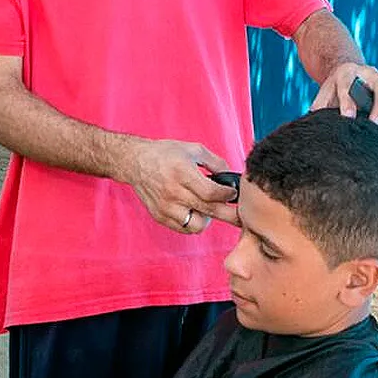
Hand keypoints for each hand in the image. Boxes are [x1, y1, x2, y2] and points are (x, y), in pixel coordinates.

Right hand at [117, 139, 239, 233]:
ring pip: (196, 225)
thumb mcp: (193, 149)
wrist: (135, 161)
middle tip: (242, 217)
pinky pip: (183, 228)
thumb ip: (215, 162)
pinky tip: (194, 210)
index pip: (212, 194)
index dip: (228, 196)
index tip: (233, 193)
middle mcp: (173, 192)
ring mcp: (165, 207)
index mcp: (183, 173)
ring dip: (207, 219)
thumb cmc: (166, 153)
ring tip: (207, 207)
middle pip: (209, 211)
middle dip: (230, 215)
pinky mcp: (159, 216)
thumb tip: (232, 177)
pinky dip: (192, 222)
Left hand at [310, 63, 377, 124]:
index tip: (348, 117)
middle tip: (376, 124)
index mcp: (346, 72)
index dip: (348, 101)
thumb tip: (314, 121)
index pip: (347, 83)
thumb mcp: (325, 93)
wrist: (351, 75)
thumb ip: (319, 105)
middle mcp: (369, 72)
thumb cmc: (336, 89)